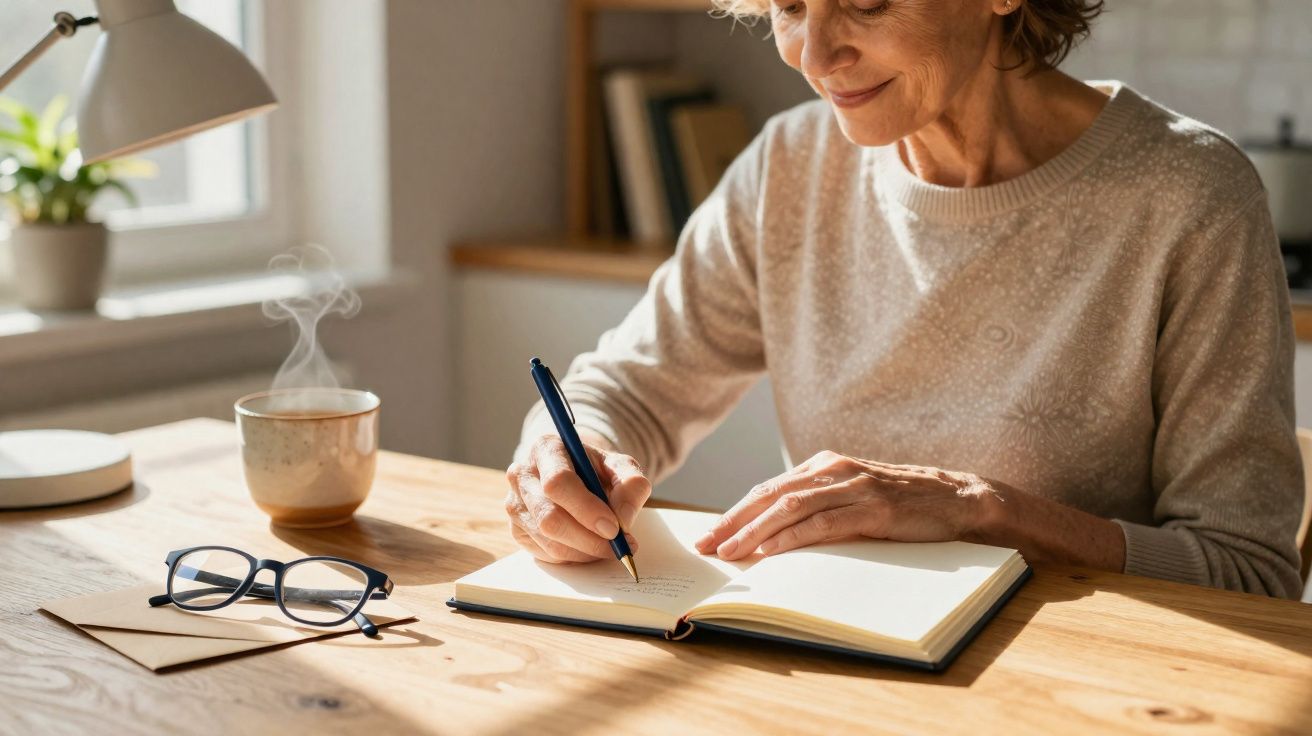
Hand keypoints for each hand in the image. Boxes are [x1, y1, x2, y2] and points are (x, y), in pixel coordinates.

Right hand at [505, 434, 651, 563]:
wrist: (579, 478)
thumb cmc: (598, 471)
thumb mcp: (622, 468)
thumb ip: (632, 485)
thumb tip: (622, 519)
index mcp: (546, 449)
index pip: (558, 482)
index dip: (586, 509)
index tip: (613, 527)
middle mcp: (522, 474)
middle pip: (549, 517)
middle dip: (588, 538)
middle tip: (618, 545)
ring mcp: (515, 503)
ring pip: (549, 540)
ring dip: (585, 550)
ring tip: (609, 545)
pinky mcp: (516, 529)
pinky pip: (546, 553)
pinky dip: (574, 555)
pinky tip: (588, 544)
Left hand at [694, 450, 1002, 559]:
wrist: (955, 500)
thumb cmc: (901, 506)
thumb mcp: (852, 500)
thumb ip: (818, 509)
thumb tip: (772, 537)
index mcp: (823, 466)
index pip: (767, 490)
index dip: (734, 513)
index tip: (707, 536)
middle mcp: (832, 469)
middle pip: (770, 495)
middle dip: (733, 522)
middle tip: (705, 546)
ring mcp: (852, 486)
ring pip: (790, 507)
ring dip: (754, 531)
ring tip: (729, 552)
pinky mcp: (872, 507)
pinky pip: (823, 522)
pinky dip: (793, 537)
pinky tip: (771, 550)